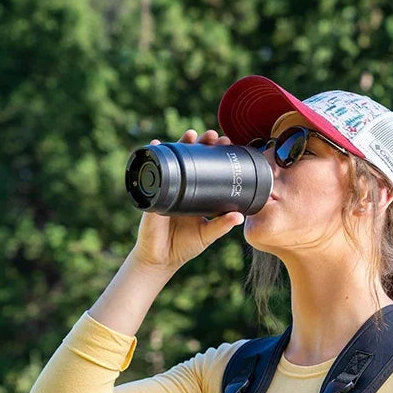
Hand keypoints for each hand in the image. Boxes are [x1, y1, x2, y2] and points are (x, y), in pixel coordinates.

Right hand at [131, 129, 244, 274]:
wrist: (161, 258)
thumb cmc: (185, 246)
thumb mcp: (207, 235)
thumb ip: (221, 226)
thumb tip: (239, 217)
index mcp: (197, 195)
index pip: (208, 169)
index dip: (216, 155)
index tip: (226, 143)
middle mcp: (182, 188)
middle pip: (192, 159)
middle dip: (201, 144)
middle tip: (212, 136)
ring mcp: (167, 188)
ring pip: (174, 161)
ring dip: (180, 144)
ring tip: (190, 135)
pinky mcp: (153, 193)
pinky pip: (153, 172)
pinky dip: (153, 156)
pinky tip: (157, 143)